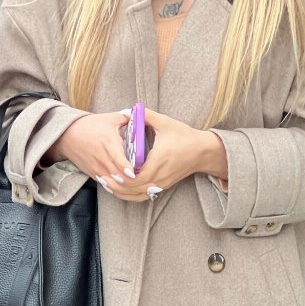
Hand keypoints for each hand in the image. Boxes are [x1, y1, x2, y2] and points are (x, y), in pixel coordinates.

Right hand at [47, 111, 133, 190]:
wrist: (68, 135)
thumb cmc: (89, 126)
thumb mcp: (109, 118)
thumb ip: (126, 118)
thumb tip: (140, 115)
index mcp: (108, 143)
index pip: (119, 160)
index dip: (127, 169)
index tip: (135, 173)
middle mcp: (102, 157)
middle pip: (117, 175)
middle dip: (130, 181)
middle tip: (142, 182)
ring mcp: (96, 167)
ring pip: (112, 182)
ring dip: (123, 185)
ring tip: (135, 186)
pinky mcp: (92, 173)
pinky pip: (105, 183)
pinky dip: (115, 186)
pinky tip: (124, 186)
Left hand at [104, 109, 226, 203]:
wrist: (201, 151)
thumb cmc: (184, 136)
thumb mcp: (165, 122)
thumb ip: (146, 115)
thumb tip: (128, 110)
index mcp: (159, 159)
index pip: (138, 176)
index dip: (123, 177)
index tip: (110, 170)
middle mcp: (160, 175)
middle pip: (134, 188)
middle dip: (117, 185)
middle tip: (102, 178)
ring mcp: (162, 183)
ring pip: (138, 195)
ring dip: (122, 192)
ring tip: (108, 185)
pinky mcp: (163, 186)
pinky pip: (144, 195)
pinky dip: (131, 195)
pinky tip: (121, 189)